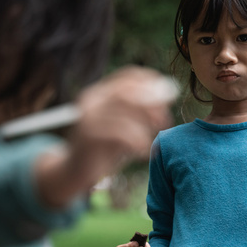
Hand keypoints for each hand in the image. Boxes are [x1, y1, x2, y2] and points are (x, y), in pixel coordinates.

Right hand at [36, 66, 174, 206]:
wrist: (76, 171)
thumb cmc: (104, 148)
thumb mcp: (122, 126)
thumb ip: (139, 111)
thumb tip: (167, 96)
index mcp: (99, 92)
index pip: (128, 75)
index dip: (151, 81)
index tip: (170, 94)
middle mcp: (91, 99)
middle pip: (128, 92)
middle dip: (151, 104)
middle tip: (165, 120)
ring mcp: (87, 116)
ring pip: (125, 113)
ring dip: (145, 126)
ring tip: (152, 139)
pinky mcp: (88, 134)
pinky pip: (121, 133)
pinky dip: (138, 141)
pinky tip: (144, 152)